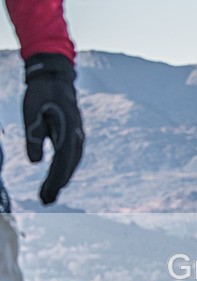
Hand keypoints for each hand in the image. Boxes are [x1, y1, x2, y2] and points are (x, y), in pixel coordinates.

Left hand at [23, 54, 83, 204]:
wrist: (55, 77)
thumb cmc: (41, 93)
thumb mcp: (31, 113)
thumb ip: (34, 137)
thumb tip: (36, 162)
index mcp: (67, 131)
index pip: (62, 162)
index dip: (54, 181)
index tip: (45, 196)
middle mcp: (77, 136)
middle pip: (68, 166)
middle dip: (57, 184)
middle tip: (45, 201)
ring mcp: (78, 135)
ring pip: (72, 162)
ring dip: (62, 178)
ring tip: (50, 192)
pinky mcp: (74, 134)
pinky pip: (72, 156)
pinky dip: (65, 168)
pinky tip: (58, 175)